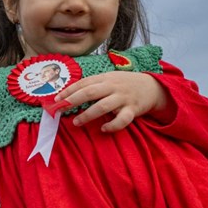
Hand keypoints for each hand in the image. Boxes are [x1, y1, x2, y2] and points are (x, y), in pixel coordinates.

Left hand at [57, 72, 171, 131]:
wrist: (151, 87)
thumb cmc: (124, 85)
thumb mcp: (109, 80)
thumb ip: (94, 85)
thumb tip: (70, 95)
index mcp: (105, 78)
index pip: (84, 83)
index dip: (69, 91)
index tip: (56, 100)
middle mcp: (113, 86)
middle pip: (90, 92)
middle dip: (73, 100)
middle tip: (61, 109)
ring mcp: (123, 98)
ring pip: (103, 106)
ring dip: (88, 114)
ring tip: (77, 122)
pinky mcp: (133, 110)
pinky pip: (122, 119)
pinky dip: (112, 125)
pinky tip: (104, 129)